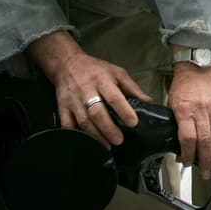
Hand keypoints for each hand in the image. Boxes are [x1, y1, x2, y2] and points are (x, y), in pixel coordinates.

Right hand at [27, 31, 149, 147]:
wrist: (67, 64)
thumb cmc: (96, 70)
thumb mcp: (117, 72)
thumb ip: (132, 88)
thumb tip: (148, 102)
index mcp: (102, 80)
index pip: (113, 97)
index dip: (123, 111)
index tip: (133, 122)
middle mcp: (86, 90)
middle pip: (97, 112)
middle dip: (108, 128)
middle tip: (119, 140)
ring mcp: (73, 100)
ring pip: (83, 121)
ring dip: (96, 135)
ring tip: (107, 145)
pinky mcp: (62, 108)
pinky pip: (67, 124)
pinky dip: (77, 135)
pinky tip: (87, 142)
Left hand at [168, 63, 210, 178]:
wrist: (194, 70)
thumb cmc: (181, 89)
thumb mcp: (171, 106)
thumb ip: (177, 126)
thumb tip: (180, 148)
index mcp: (184, 111)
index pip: (188, 137)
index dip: (189, 154)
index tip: (188, 163)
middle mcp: (199, 111)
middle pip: (204, 140)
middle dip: (206, 160)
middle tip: (208, 173)